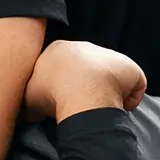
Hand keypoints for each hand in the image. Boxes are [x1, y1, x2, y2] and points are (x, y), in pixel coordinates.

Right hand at [23, 40, 146, 122]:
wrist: (80, 91)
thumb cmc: (50, 93)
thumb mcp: (27, 97)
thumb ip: (30, 100)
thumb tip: (32, 112)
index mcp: (58, 49)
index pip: (61, 67)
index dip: (61, 87)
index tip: (60, 101)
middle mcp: (84, 47)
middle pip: (86, 70)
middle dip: (84, 87)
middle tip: (79, 106)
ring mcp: (109, 55)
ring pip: (109, 77)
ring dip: (106, 93)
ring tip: (99, 110)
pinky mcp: (129, 68)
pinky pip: (132, 86)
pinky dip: (127, 99)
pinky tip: (117, 108)